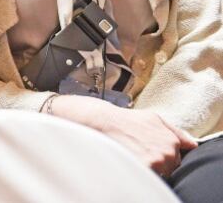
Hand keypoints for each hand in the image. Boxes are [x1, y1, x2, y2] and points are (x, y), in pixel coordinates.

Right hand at [51, 95, 197, 175]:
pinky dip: (142, 170)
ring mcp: (158, 159)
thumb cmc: (126, 120)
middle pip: (170, 166)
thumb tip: (192, 144)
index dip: (162, 153)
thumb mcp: (154, 118)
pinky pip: (150, 176)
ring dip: (151, 167)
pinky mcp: (147, 167)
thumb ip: (176, 131)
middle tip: (139, 150)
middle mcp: (169, 149)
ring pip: (161, 172)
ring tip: (134, 153)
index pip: (176, 157)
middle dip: (158, 160)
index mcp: (172, 139)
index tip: (149, 148)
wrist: (103, 121)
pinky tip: (131, 159)